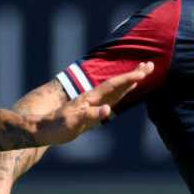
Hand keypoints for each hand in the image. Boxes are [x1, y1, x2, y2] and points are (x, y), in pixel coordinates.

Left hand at [33, 62, 152, 144]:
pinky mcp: (93, 109)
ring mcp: (93, 102)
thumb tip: (108, 110)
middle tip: (150, 64)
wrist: (42, 129)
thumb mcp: (75, 124)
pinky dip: (122, 91)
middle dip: (134, 74)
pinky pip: (112, 97)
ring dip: (129, 80)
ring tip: (142, 72)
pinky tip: (126, 90)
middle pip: (117, 83)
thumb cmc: (58, 127)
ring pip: (116, 88)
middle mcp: (93, 97)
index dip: (129, 78)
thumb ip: (91, 116)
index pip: (114, 86)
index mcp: (91, 98)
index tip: (144, 71)